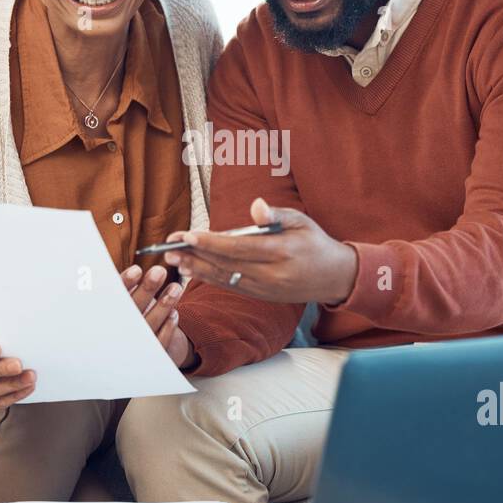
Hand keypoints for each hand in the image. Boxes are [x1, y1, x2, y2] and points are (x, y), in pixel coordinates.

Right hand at [121, 264, 196, 369]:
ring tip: (176, 288)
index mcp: (105, 315)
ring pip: (148, 325)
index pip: (112, 298)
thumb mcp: (119, 302)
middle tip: (159, 271)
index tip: (137, 270)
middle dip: (146, 290)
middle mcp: (115, 333)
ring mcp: (132, 347)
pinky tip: (174, 313)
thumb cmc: (125, 316)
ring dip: (163, 305)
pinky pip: (159, 343)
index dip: (125, 284)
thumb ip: (121, 287)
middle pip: (132, 310)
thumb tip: (127, 265)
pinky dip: (168, 328)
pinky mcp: (148, 356)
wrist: (129, 353)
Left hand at [163, 198, 359, 304]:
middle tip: (169, 246)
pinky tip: (192, 270)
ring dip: (197, 269)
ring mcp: (265, 289)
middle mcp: (271, 275)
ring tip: (173, 259)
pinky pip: (231, 286)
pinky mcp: (261, 296)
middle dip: (195, 255)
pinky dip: (210, 278)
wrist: (334, 276)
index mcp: (281, 252)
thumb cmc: (314, 241)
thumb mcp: (300, 220)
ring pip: (225, 278)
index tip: (188, 235)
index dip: (211, 243)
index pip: (239, 248)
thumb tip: (255, 205)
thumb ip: (275, 214)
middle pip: (226, 265)